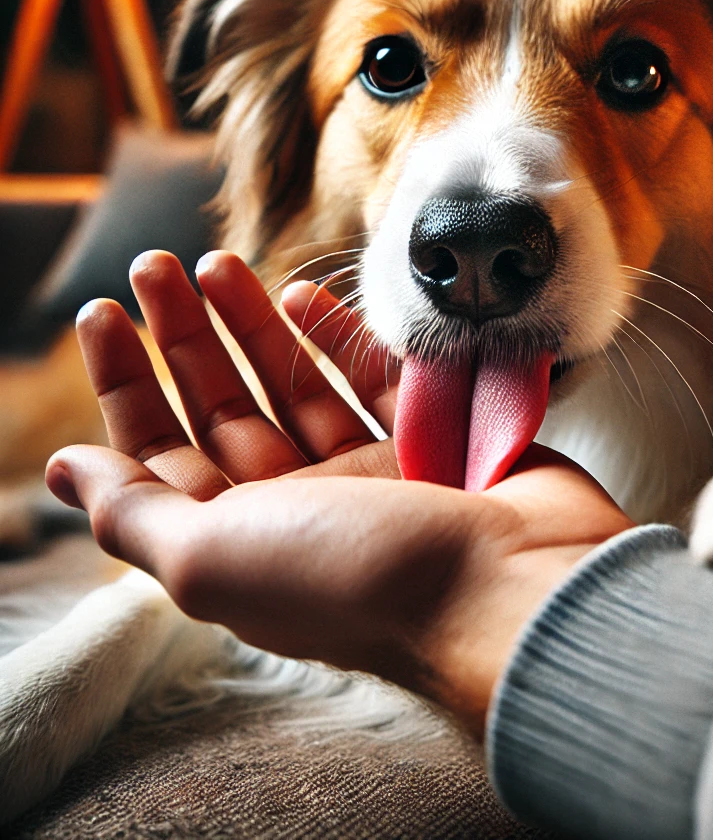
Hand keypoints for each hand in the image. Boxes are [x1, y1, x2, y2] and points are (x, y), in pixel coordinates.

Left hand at [46, 250, 632, 732]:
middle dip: (186, 338)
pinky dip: (333, 337)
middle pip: (226, 410)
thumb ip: (135, 512)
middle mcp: (301, 510)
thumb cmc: (360, 581)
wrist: (512, 587)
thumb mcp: (213, 557)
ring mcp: (367, 474)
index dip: (126, 382)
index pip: (161, 454)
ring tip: (217, 263)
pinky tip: (298, 293)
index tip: (104, 311)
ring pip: (295, 386)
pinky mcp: (427, 441)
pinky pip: (370, 380)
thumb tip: (63, 470)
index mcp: (242, 544)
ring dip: (252, 325)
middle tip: (158, 264)